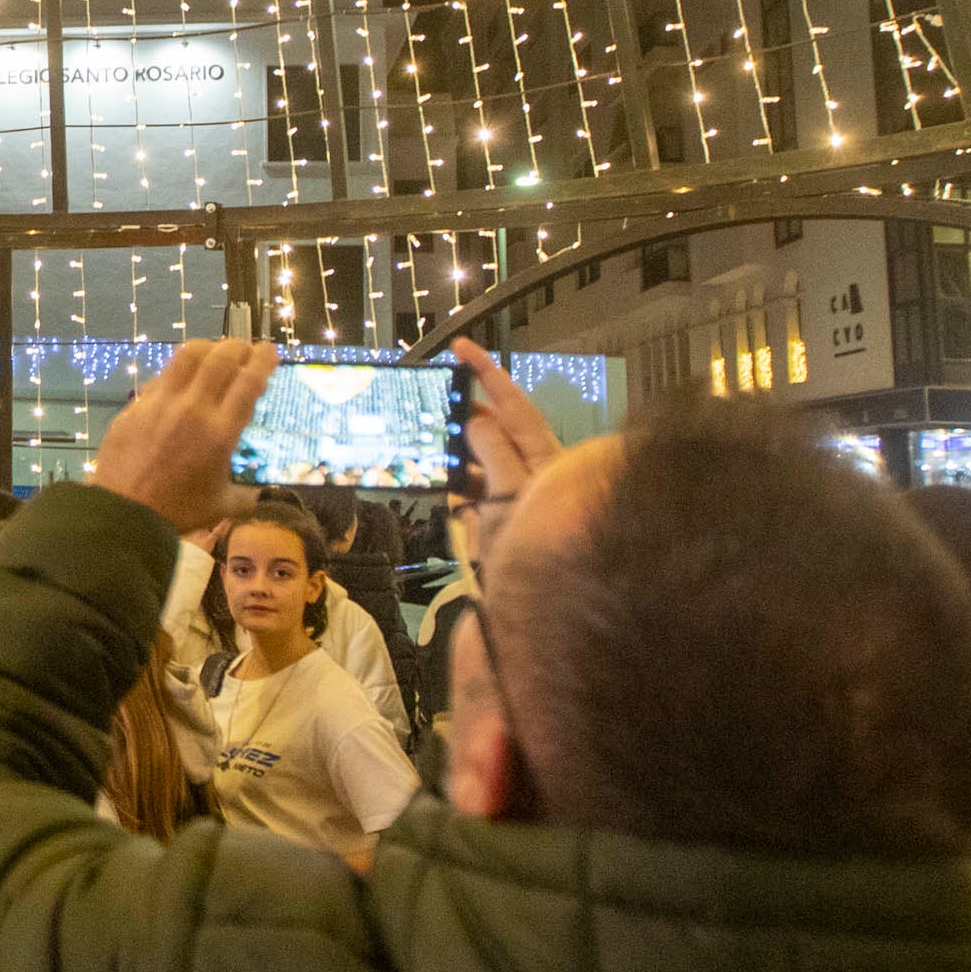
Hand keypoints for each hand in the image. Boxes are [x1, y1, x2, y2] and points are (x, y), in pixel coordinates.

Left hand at [88, 339, 274, 533]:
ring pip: (187, 356)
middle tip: (245, 348)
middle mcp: (194, 409)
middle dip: (238, 347)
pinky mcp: (137, 405)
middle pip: (221, 359)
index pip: (248, 382)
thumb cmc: (177, 511)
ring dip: (207, 347)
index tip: (269, 351)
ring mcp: (162, 403)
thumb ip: (247, 496)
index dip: (263, 360)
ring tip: (214, 351)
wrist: (124, 511)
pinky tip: (182, 377)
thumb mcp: (222, 505)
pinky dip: (179, 370)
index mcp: (220, 433)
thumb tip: (262, 496)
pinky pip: (162, 376)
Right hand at [446, 338, 562, 570]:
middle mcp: (531, 477)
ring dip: (454, 457)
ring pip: (479, 466)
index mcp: (545, 460)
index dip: (489, 374)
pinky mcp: (496, 528)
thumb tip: (477, 421)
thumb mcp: (510, 495)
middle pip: (495, 433)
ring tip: (425, 443)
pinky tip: (437, 485)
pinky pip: (471, 499)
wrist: (534, 623)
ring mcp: (512, 503)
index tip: (461, 348)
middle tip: (431, 400)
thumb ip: (494, 453)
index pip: (516, 406)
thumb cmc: (535, 553)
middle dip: (463, 415)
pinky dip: (453, 491)